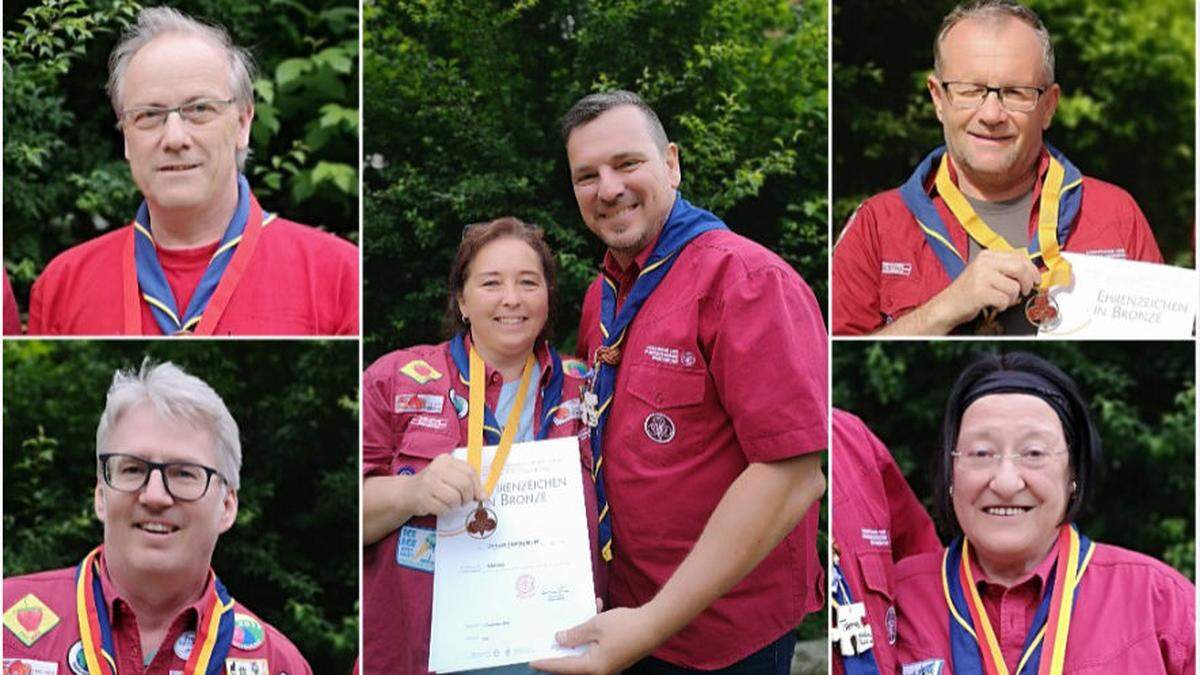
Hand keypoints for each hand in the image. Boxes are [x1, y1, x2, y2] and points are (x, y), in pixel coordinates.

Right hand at [407, 454, 482, 516]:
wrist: (407, 492)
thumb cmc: (433, 484)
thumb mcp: (450, 476)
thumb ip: (467, 482)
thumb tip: (484, 495)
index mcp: (446, 460)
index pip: (470, 472)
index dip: (478, 486)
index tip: (480, 496)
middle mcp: (437, 469)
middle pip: (464, 485)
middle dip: (468, 497)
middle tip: (463, 501)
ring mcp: (429, 483)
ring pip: (455, 498)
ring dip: (455, 504)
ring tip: (449, 502)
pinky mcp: (423, 498)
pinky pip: (444, 508)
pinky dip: (445, 510)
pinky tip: (439, 505)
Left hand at [531, 605, 662, 673]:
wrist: (656, 624)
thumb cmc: (625, 626)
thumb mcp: (595, 626)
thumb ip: (575, 634)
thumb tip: (560, 639)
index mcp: (593, 666)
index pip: (563, 666)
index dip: (547, 662)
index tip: (532, 661)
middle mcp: (601, 669)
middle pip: (574, 661)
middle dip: (561, 649)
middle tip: (544, 642)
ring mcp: (610, 662)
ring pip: (587, 650)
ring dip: (580, 634)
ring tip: (570, 621)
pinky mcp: (617, 653)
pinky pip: (599, 644)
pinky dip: (595, 630)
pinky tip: (596, 607)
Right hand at [928, 249, 1038, 328]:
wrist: (947, 306)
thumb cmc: (967, 293)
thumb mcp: (985, 273)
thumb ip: (1005, 269)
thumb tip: (1031, 273)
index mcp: (987, 255)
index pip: (1019, 257)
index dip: (1032, 270)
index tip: (1036, 280)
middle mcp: (984, 263)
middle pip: (1020, 268)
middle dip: (1028, 283)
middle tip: (1025, 292)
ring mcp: (981, 276)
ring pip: (1014, 287)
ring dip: (1012, 298)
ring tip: (1001, 300)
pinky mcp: (980, 292)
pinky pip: (1004, 300)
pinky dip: (1003, 306)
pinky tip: (994, 305)